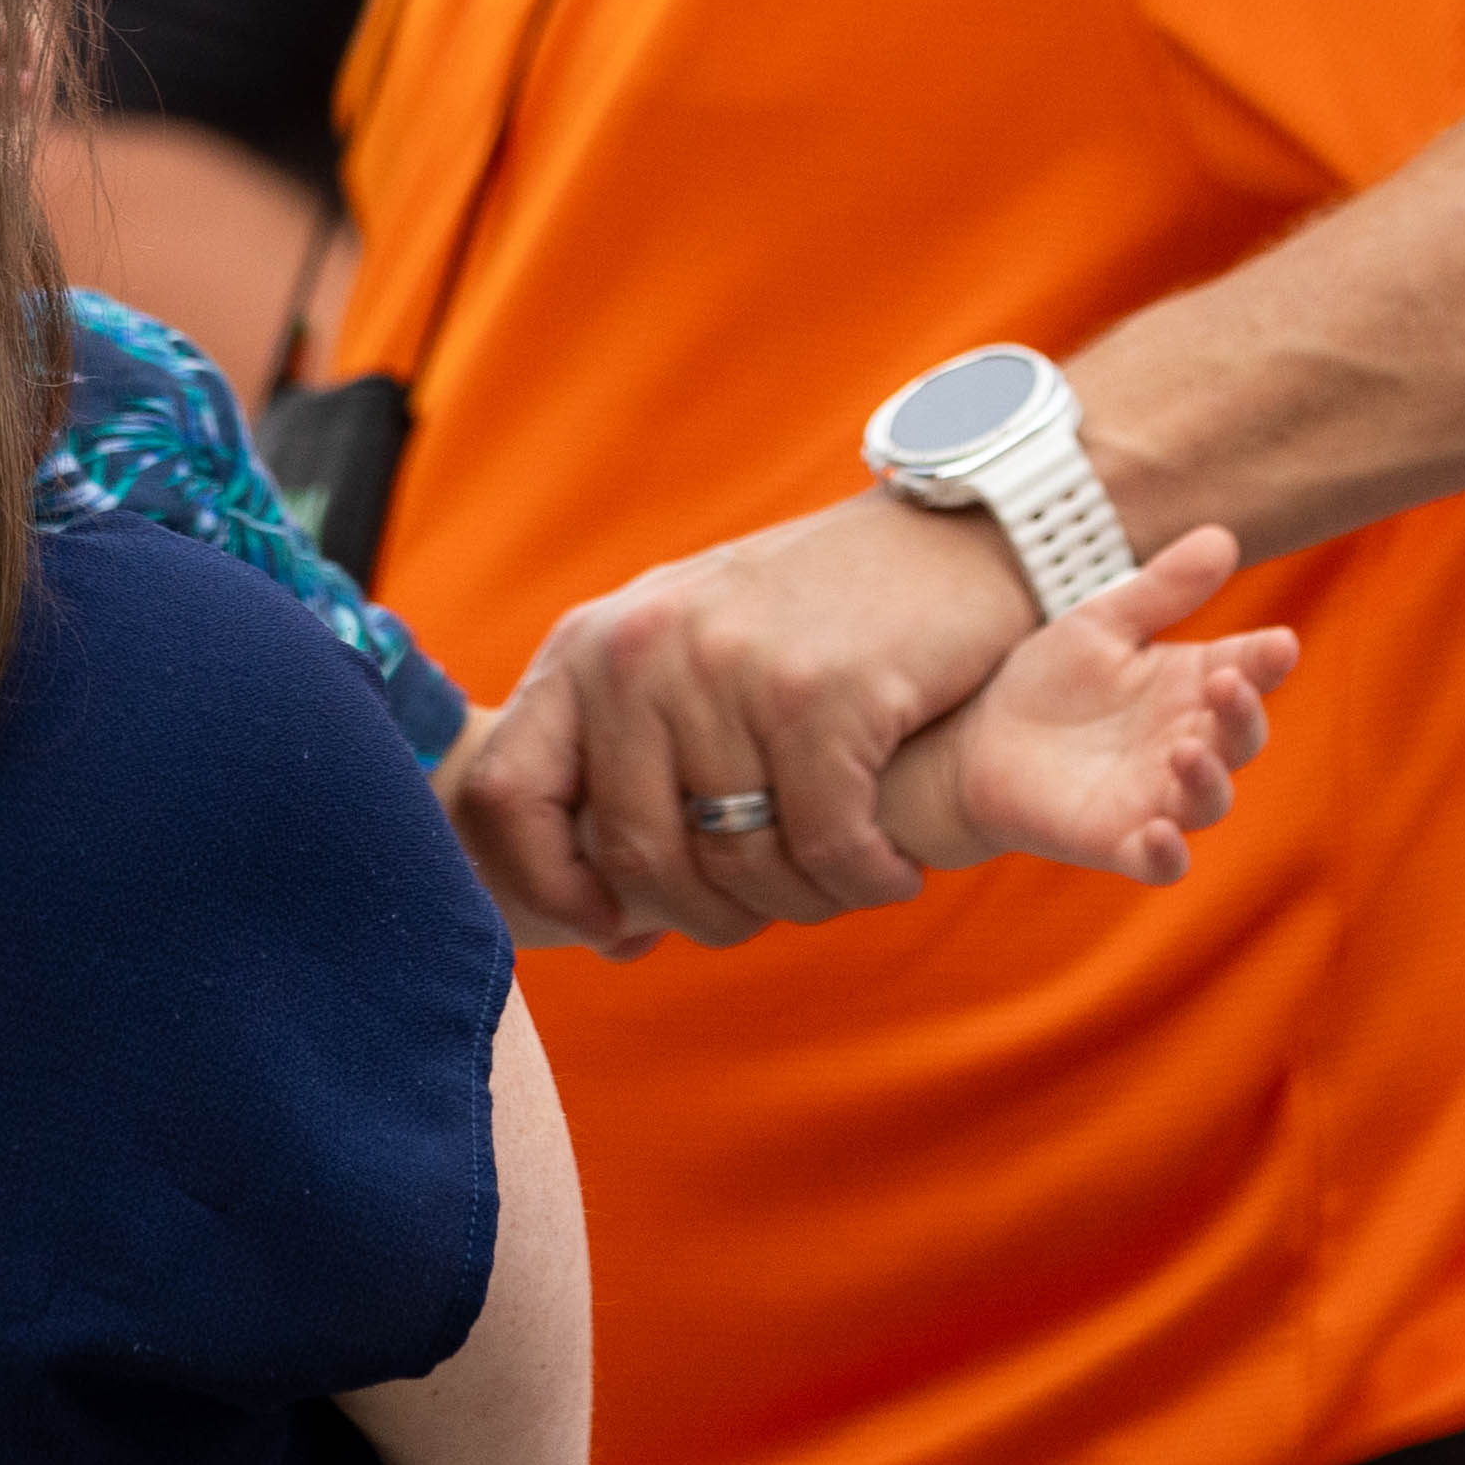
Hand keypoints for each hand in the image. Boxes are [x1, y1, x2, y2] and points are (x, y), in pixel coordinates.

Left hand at [465, 488, 1043, 948]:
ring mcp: (727, 669)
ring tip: (845, 878)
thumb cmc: (823, 622)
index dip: (546, 885)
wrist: (959, 535)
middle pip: (638, 856)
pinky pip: (826, 848)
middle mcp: (641, 652)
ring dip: (803, 901)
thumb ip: (634, 764)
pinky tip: (892, 866)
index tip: (616, 926)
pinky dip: (866, 879)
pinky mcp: (819, 694)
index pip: (505, 791)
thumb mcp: (692, 658)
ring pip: (739, 865)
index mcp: (590, 647)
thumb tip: (606, 929)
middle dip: (709, 916)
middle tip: (772, 909)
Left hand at [907, 529, 1296, 883]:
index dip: (1268, 660)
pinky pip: (1159, 862)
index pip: (1249, 670)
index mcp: (1191, 685)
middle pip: (1240, 737)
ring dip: (1209, 780)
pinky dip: (1166, 854)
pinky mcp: (1117, 841)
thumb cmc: (1049, 678)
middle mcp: (1187, 742)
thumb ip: (1160, 589)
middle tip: (1226, 682)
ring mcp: (1155, 796)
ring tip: (1187, 750)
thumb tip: (1222, 536)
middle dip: (1244, 713)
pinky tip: (1157, 833)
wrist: (974, 736)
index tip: (1279, 643)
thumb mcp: (1101, 622)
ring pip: (1209, 801)